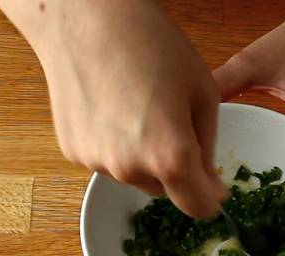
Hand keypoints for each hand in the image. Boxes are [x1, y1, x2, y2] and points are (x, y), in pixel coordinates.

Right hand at [0, 0, 227, 217]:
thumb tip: (210, 186)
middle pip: (165, 191)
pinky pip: (108, 161)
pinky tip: (113, 109)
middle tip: (172, 122)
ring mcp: (97, 162)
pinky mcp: (73, 152)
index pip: (197, 207)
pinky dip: (117, 146)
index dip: (209, 196)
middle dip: (176, 170)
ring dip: (145, 158)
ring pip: (135, 176)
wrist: (84, 18)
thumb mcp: (202, 92)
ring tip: (139, 109)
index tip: (211, 182)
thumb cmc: (151, 45)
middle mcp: (130, 169)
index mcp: (169, 156)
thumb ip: (208, 147)